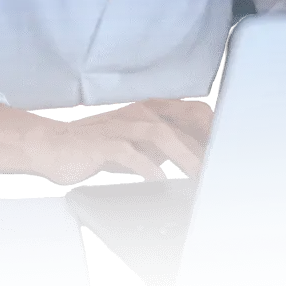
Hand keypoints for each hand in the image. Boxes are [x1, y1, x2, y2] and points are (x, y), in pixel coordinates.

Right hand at [31, 97, 213, 183]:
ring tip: (197, 172)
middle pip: (179, 117)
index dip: (212, 127)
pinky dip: (143, 163)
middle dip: (203, 136)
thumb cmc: (99, 144)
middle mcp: (138, 113)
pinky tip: (156, 175)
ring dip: (181, 152)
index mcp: (149, 110)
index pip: (189, 112)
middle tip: (222, 159)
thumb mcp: (138, 142)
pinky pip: (127, 151)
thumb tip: (199, 155)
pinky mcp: (102, 143)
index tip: (231, 145)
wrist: (54, 144)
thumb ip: (166, 144)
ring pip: (157, 132)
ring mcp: (120, 126)